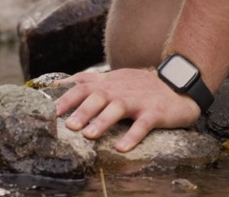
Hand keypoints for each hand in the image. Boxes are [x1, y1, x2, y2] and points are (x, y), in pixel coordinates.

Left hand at [54, 68, 202, 151]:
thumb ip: (89, 83)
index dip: (66, 96)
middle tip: (68, 125)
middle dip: (82, 110)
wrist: (178, 85)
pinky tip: (122, 148)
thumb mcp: (115, 80)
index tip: (50, 110)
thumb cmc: (140, 87)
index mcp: (109, 83)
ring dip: (102, 121)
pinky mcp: (155, 112)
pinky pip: (143, 124)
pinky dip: (132, 136)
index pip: (83, 85)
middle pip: (98, 95)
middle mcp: (121, 89)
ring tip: (89, 135)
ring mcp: (138, 100)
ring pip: (118, 107)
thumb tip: (58, 86)